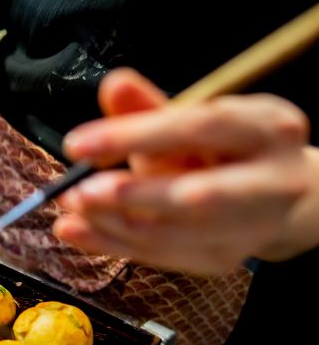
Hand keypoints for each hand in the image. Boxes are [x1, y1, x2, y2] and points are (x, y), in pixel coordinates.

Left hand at [53, 68, 315, 273]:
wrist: (275, 195)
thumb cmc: (222, 149)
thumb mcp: (192, 120)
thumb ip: (149, 107)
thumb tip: (113, 86)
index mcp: (268, 129)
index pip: (200, 128)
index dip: (135, 135)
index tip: (77, 144)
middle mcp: (272, 182)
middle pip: (198, 194)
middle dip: (130, 195)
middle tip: (76, 191)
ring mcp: (252, 228)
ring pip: (175, 234)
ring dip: (113, 223)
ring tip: (70, 208)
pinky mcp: (224, 259)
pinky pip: (161, 256)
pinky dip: (113, 244)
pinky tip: (76, 230)